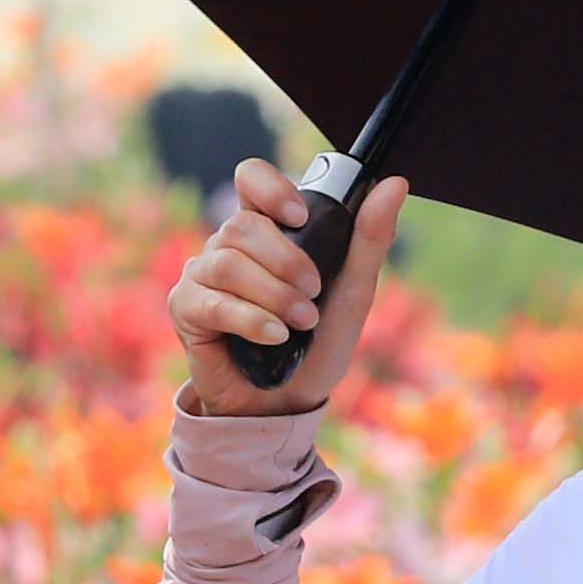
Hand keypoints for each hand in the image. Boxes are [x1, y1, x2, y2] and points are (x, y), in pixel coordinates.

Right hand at [166, 158, 404, 416]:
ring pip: (227, 262)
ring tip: (299, 323)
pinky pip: (212, 302)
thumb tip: (396, 184)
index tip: (300, 217)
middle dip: (286, 261)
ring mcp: (202, 275)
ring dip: (273, 295)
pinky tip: (274, 337)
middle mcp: (228, 246)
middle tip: (313, 293)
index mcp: (266, 230)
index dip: (271, 189)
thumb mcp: (352, 293)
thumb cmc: (317, 346)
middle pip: (242, 226)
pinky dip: (251, 320)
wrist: (289, 404)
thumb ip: (369, 239)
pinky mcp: (186, 309)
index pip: (251, 179)